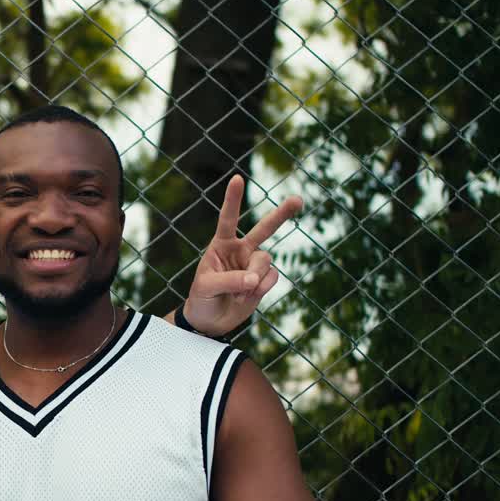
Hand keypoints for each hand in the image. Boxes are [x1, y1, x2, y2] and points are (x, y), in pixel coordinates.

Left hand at [181, 175, 302, 335]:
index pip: (227, 219)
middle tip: (298, 200)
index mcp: (221, 245)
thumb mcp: (207, 287)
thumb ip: (230, 280)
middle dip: (281, 214)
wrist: (210, 322)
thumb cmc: (201, 299)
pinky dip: (262, 289)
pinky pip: (272, 278)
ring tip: (240, 292)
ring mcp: (254, 264)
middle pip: (264, 228)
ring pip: (266, 260)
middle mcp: (240, 250)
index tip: (237, 178)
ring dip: (255, 277)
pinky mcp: (263, 280)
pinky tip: (247, 297)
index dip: (233, 200)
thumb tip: (254, 278)